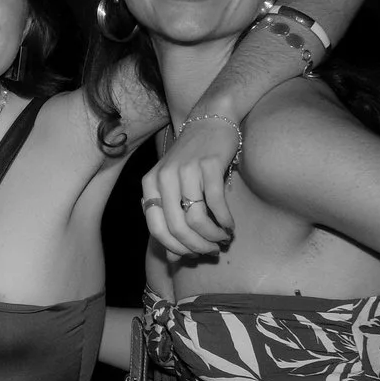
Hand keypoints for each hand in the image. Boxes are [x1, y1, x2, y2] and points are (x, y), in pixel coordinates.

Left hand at [140, 113, 241, 258]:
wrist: (210, 121)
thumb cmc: (191, 159)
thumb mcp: (174, 186)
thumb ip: (170, 218)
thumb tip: (174, 259)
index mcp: (149, 184)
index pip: (156, 229)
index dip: (175, 248)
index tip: (191, 255)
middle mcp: (163, 177)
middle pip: (177, 228)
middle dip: (196, 247)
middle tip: (211, 251)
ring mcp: (185, 170)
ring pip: (196, 219)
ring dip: (212, 236)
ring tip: (223, 239)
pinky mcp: (208, 165)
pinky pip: (216, 203)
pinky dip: (225, 220)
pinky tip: (230, 226)